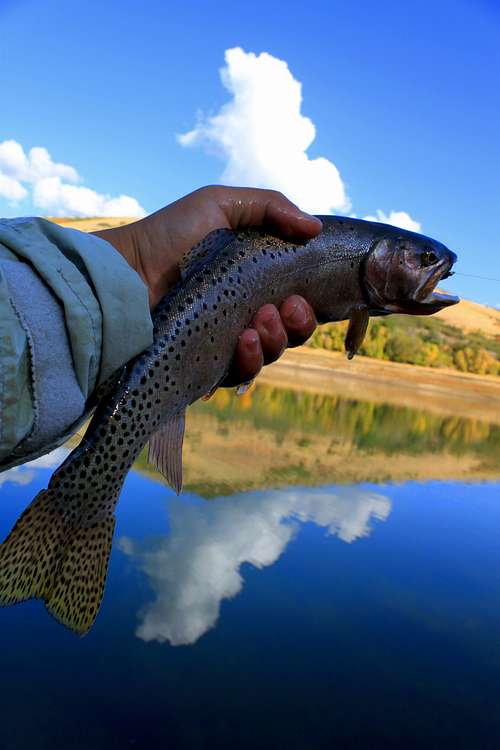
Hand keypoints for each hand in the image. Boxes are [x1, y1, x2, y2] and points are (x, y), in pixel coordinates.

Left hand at [93, 186, 320, 385]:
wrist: (127, 270)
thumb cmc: (170, 234)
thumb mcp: (220, 204)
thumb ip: (271, 207)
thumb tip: (316, 229)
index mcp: (256, 281)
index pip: (297, 301)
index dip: (309, 304)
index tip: (302, 294)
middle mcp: (246, 313)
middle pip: (292, 332)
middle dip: (298, 323)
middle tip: (284, 307)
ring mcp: (227, 341)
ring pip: (271, 353)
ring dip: (276, 340)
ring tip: (259, 320)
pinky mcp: (208, 364)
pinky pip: (242, 374)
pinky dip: (250, 361)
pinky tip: (243, 341)